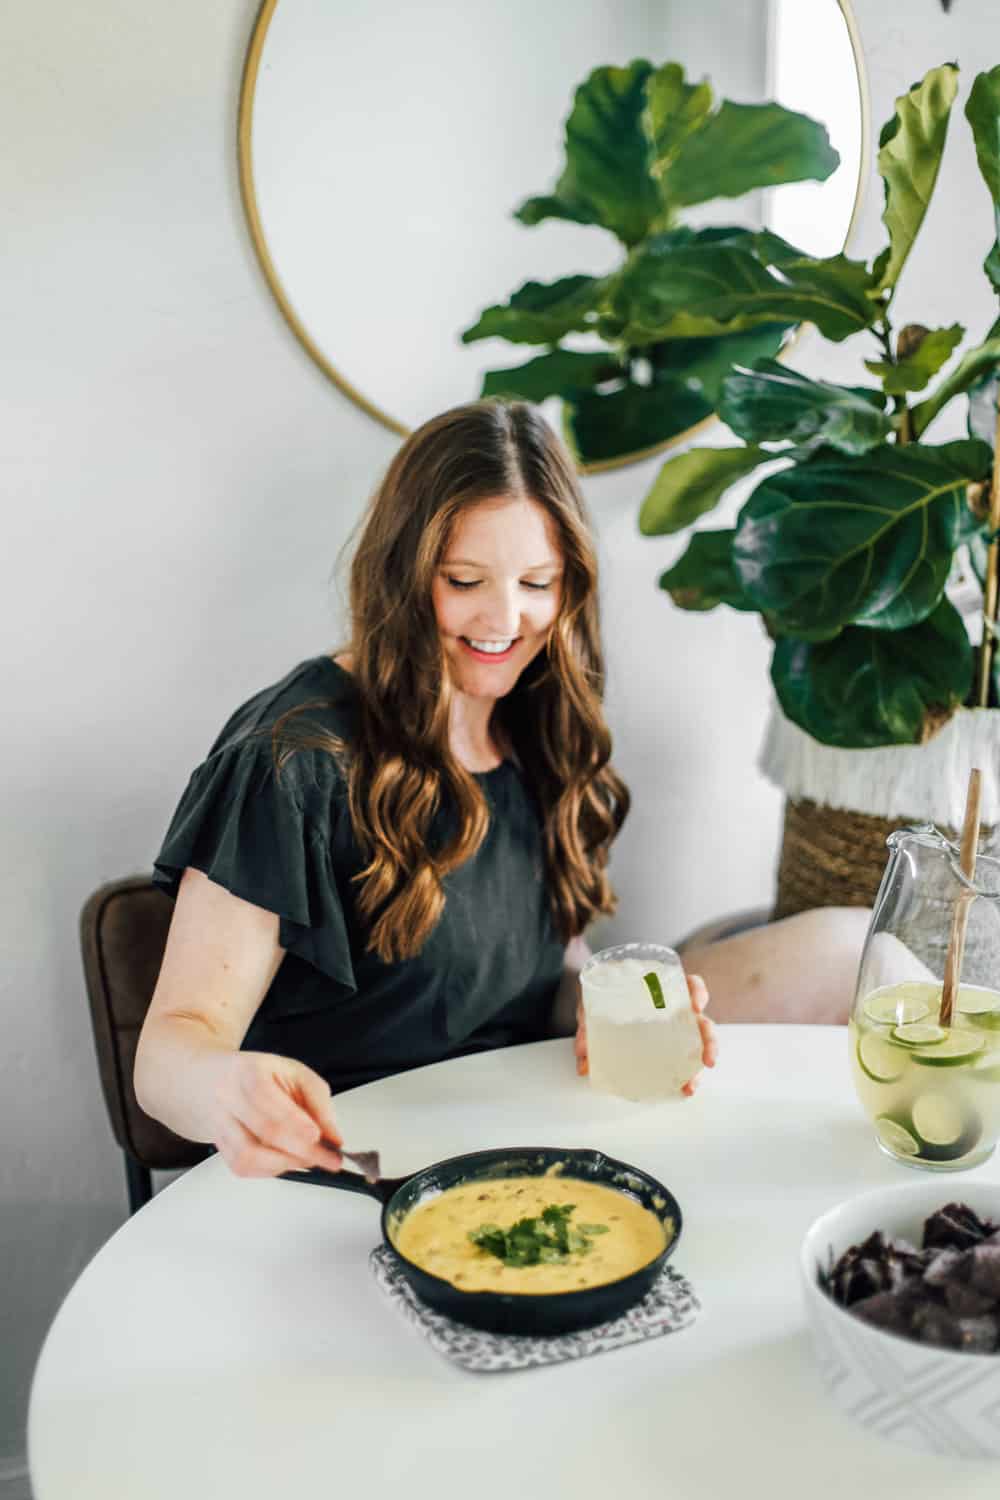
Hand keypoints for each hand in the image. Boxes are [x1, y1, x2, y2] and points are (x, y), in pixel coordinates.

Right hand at [209, 1051, 343, 1178]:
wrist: (212, 1081)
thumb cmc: (258, 1075)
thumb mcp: (294, 1073)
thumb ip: (318, 1102)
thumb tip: (333, 1136)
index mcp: (249, 1073)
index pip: (269, 1099)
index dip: (296, 1123)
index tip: (320, 1138)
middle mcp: (228, 1099)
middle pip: (263, 1132)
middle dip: (302, 1150)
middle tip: (327, 1158)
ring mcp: (220, 1125)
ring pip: (248, 1156)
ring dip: (285, 1164)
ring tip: (307, 1159)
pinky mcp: (219, 1148)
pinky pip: (243, 1167)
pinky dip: (270, 1170)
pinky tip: (285, 1160)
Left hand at [574, 972, 717, 1096]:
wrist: (595, 998)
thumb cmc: (601, 992)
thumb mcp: (592, 1000)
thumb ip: (587, 1021)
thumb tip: (584, 1055)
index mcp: (662, 987)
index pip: (690, 985)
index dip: (698, 993)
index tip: (695, 1006)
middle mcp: (674, 1009)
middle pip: (702, 1021)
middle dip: (709, 1041)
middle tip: (708, 1059)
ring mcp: (673, 1029)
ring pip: (695, 1046)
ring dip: (696, 1068)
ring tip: (690, 1087)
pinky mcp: (665, 1048)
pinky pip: (679, 1061)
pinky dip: (680, 1077)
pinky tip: (679, 1090)